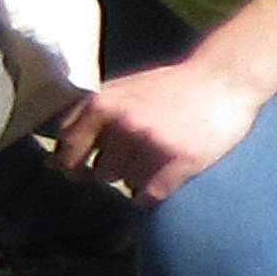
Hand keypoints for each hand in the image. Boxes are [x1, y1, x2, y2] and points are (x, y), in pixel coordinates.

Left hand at [49, 53, 276, 207]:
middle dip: (114, 171)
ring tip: (159, 161)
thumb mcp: (123, 90)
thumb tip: (51, 164)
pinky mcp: (180, 160)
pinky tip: (166, 179)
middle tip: (138, 157)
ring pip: (127, 184)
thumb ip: (89, 120)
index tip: (85, 167)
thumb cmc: (172, 87)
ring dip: (139, 180)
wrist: (225, 78)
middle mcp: (123, 123)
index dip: (74, 162)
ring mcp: (152, 142)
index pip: (68, 147)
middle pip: (99, 172)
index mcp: (103, 104)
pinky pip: (149, 196)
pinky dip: (152, 197)